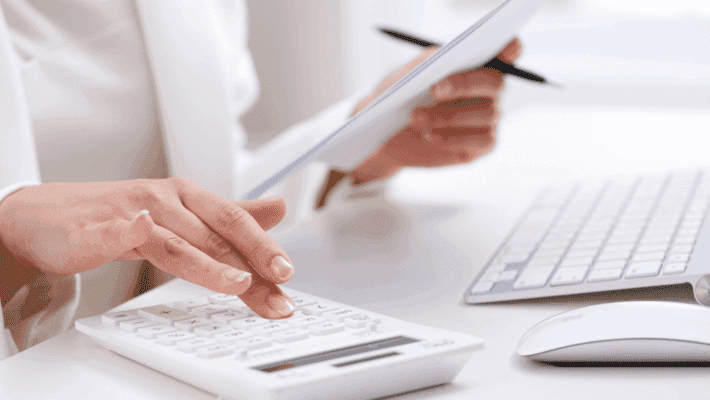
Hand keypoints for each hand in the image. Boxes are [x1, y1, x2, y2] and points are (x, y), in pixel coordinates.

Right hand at [0, 179, 295, 317]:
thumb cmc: (122, 214)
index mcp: (190, 197)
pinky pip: (118, 230)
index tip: (287, 275)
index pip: (235, 223)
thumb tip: (279, 209)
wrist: (50, 216)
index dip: (264, 247)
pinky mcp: (98, 228)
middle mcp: (168, 200)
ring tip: (239, 283)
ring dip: (210, 263)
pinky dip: (130, 230)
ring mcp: (133, 211)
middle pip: (216, 234)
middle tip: (279, 284)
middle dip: (252, 261)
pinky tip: (142, 230)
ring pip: (178, 241)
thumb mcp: (184, 213)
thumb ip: (231, 216)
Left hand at [349, 38, 521, 183]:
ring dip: (447, 116)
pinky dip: (452, 138)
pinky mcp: (484, 143)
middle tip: (435, 90)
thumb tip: (446, 59)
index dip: (511, 48)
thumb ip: (430, 62)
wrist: (391, 133)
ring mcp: (491, 117)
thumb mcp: (410, 74)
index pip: (508, 51)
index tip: (507, 47)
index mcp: (478, 63)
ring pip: (485, 114)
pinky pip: (479, 140)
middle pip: (495, 83)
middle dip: (464, 84)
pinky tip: (429, 136)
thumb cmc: (404, 96)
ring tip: (416, 118)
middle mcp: (491, 89)